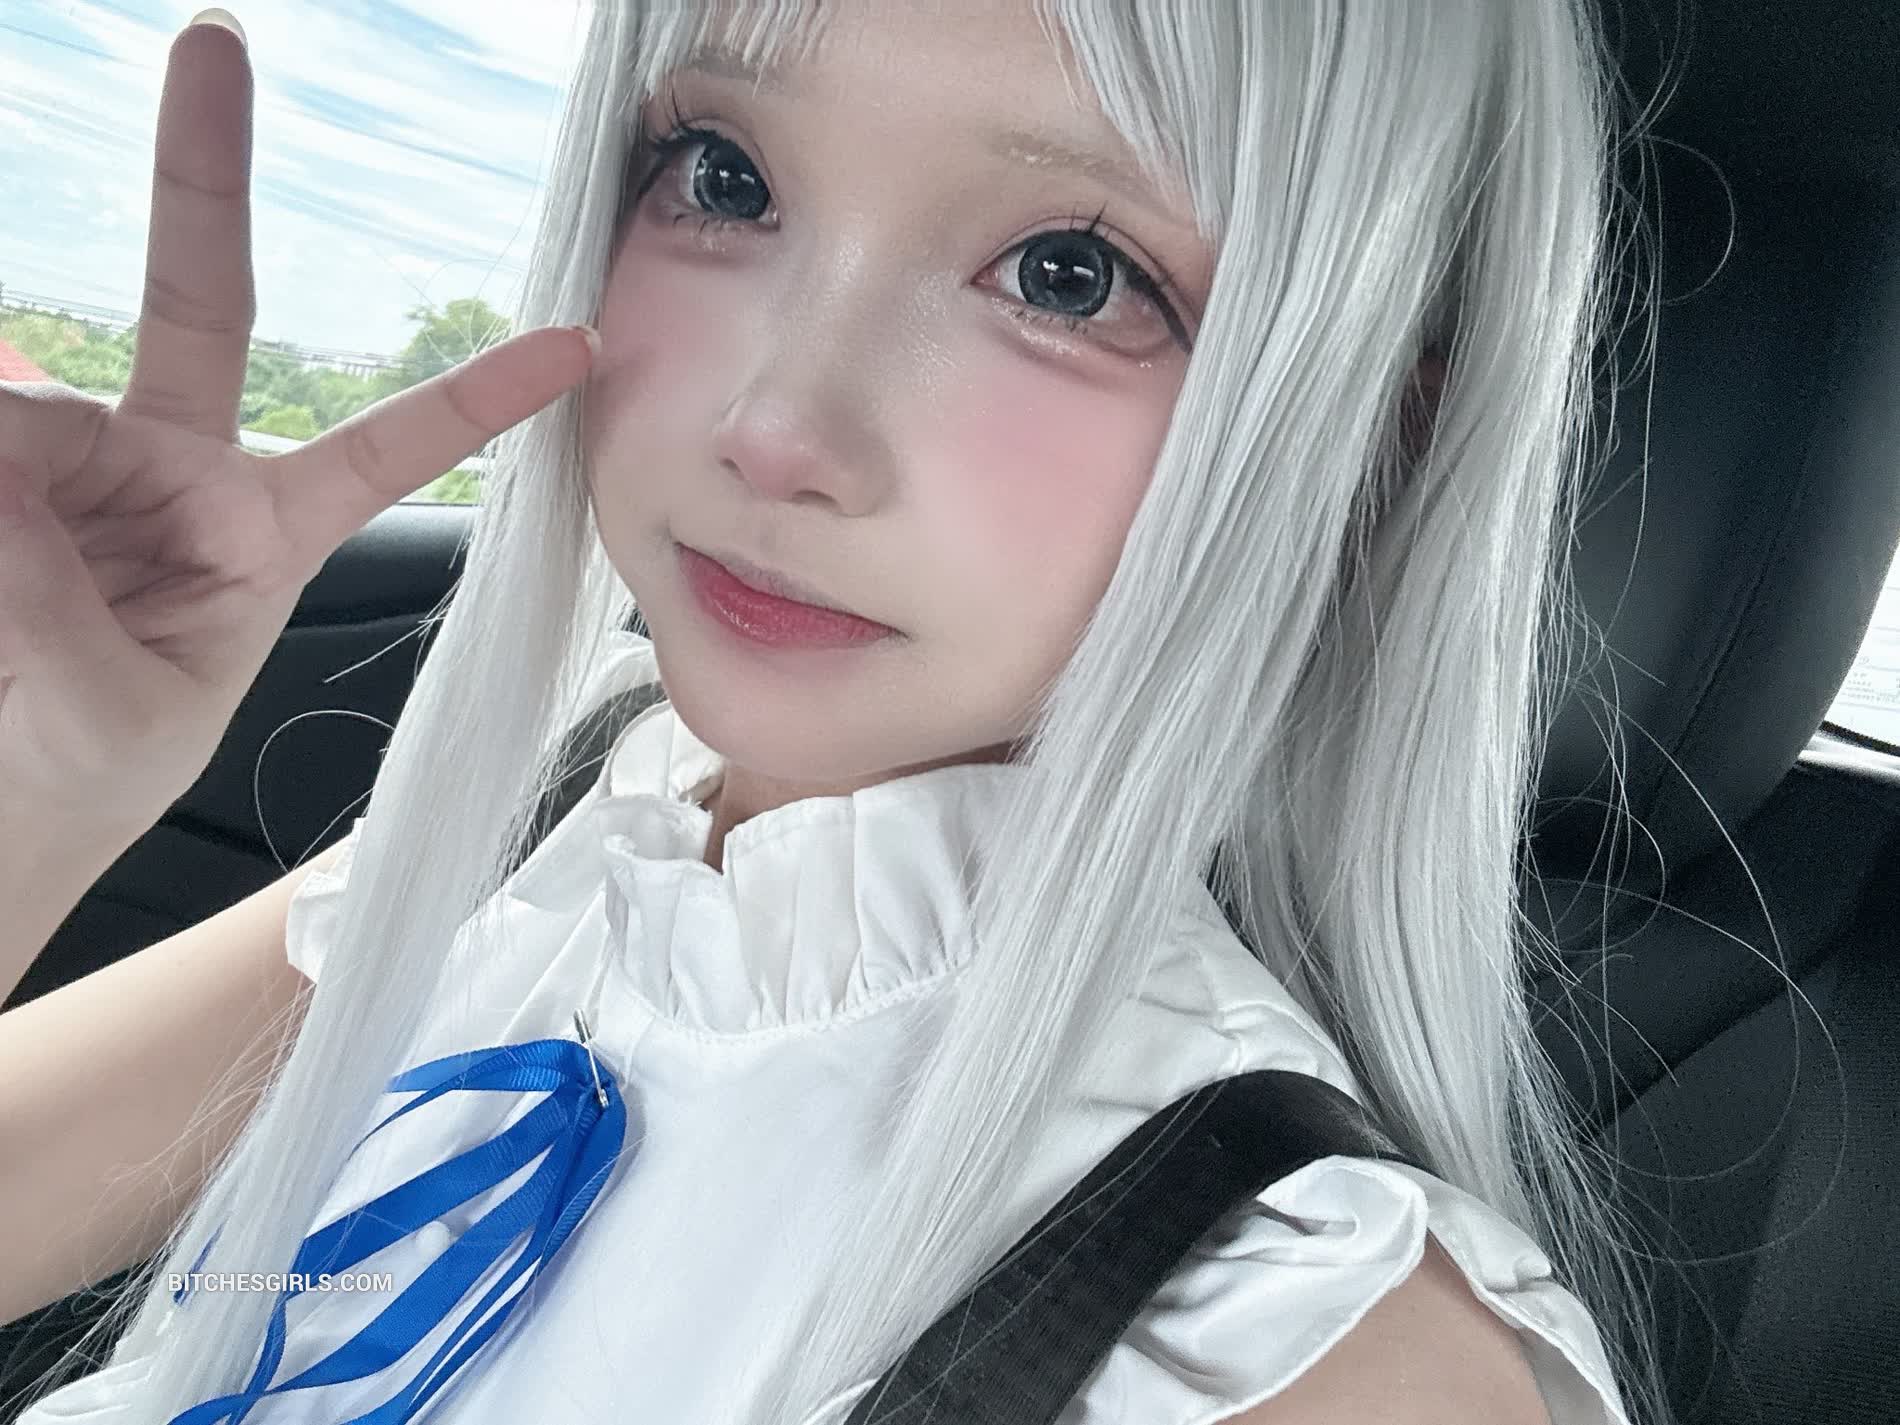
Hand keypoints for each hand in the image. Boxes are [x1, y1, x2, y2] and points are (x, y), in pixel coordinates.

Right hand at [0, 17, 595, 827]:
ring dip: (14, 490)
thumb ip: (65, 584)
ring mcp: (73, 455)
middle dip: (210, 172)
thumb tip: (5, 453)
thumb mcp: (116, 701)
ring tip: (14, 601)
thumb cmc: (78, 773)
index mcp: (262, 534)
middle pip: (198, 312)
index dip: (474, 396)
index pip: (385, 447)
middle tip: (218, 40)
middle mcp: (174, 471)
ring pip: (34, 410)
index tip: (576, 341)